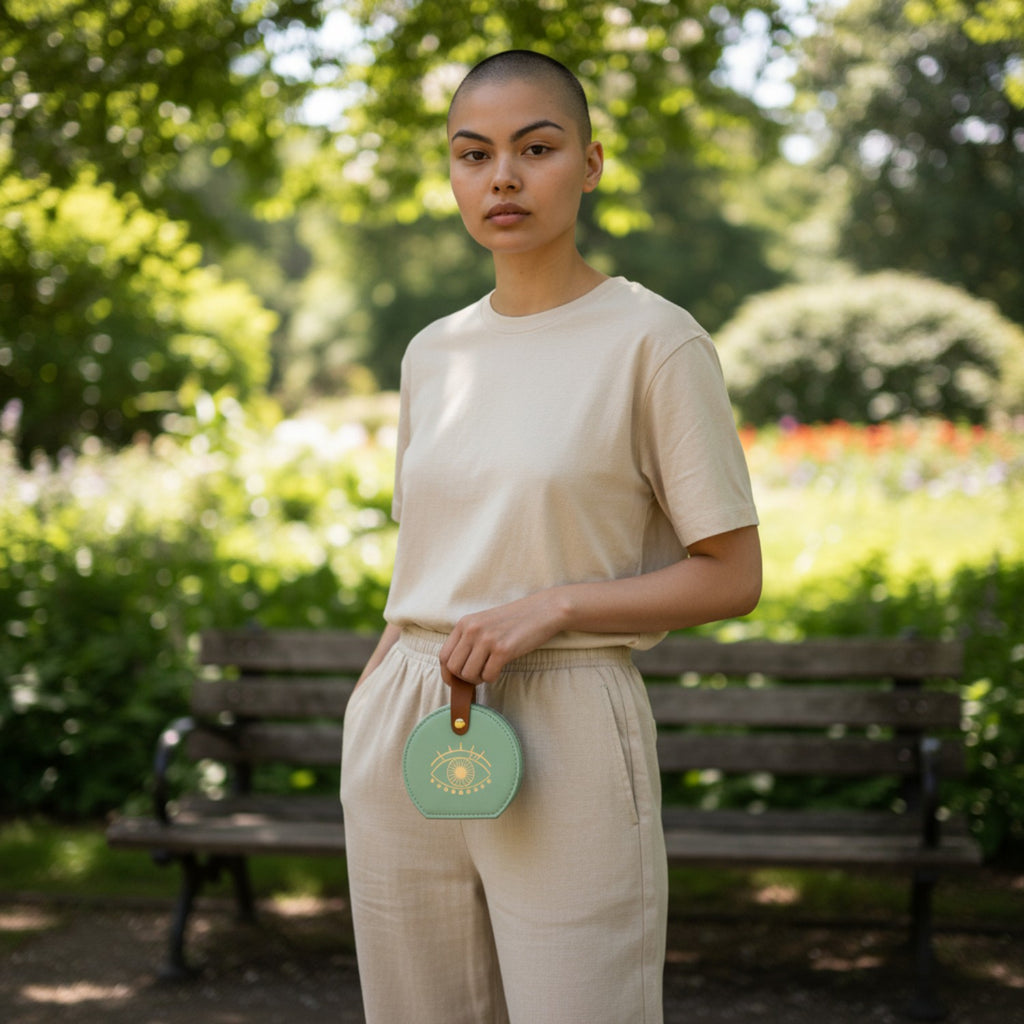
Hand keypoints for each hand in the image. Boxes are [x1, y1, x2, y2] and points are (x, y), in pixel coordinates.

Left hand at [439, 590, 565, 685]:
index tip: (455, 681)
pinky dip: (492, 677)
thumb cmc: (515, 619)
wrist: (543, 610)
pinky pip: (488, 676)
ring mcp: (487, 639)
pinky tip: (500, 667)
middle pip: (454, 668)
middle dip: (464, 678)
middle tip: (478, 675)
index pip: (443, 655)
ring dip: (479, 679)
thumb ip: (469, 640)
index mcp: (465, 623)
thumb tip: (456, 669)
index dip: (447, 673)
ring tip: (490, 670)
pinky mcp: (503, 649)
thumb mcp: (484, 623)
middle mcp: (472, 630)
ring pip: (469, 675)